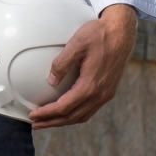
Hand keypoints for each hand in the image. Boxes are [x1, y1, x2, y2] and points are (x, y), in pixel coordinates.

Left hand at [27, 3, 136, 128]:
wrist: (122, 32)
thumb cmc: (99, 34)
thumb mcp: (76, 44)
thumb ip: (61, 63)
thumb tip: (51, 81)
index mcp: (91, 85)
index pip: (64, 107)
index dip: (47, 113)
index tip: (33, 115)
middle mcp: (100, 94)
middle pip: (72, 116)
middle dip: (52, 121)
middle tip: (36, 123)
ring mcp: (106, 94)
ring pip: (82, 115)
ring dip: (64, 121)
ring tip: (48, 121)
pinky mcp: (108, 90)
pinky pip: (90, 109)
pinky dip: (75, 114)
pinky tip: (67, 111)